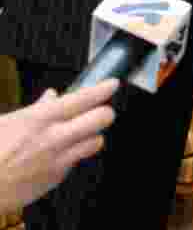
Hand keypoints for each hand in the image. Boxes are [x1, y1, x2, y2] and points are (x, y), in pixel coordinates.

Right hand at [0, 79, 117, 212]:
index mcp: (41, 119)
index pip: (84, 98)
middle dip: (105, 112)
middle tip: (101, 110)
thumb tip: (51, 97)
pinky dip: (73, 154)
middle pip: (101, 118)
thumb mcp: (6, 122)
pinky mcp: (57, 177)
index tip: (112, 84)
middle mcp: (54, 138)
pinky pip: (77, 161)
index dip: (103, 89)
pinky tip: (59, 153)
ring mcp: (59, 159)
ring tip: (81, 133)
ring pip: (96, 141)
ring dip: (92, 135)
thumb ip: (35, 109)